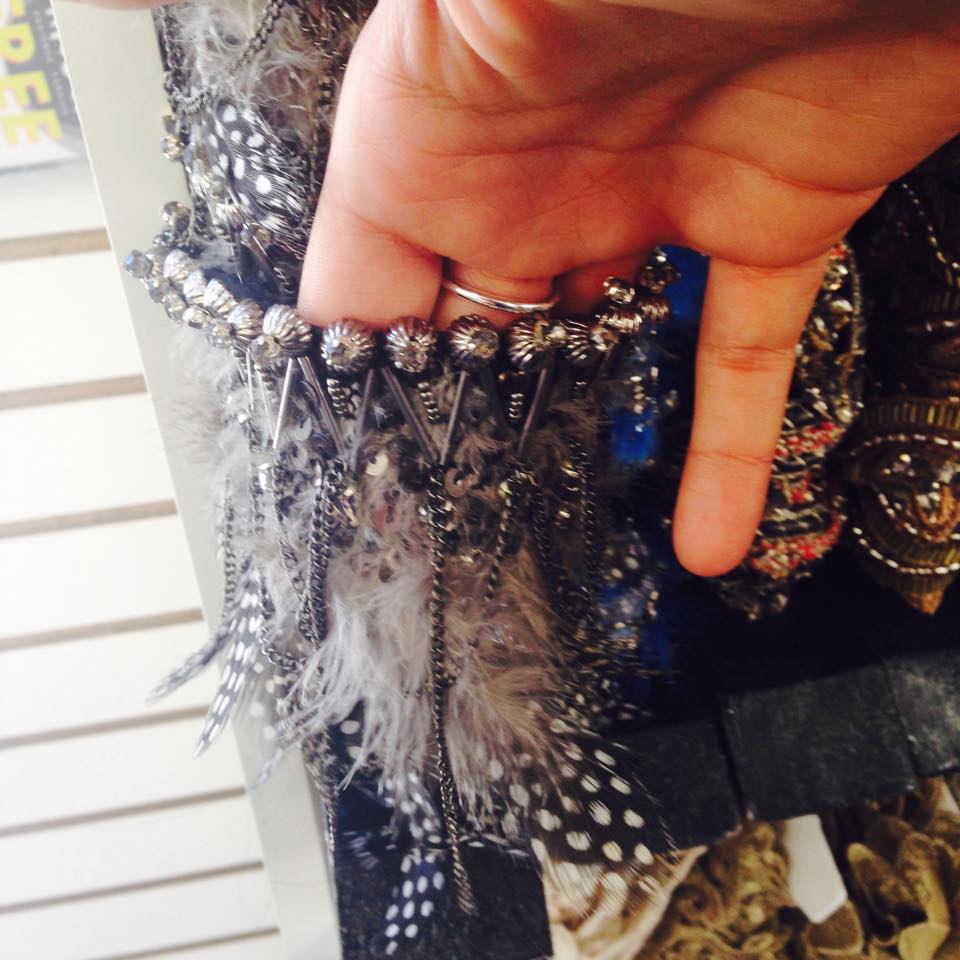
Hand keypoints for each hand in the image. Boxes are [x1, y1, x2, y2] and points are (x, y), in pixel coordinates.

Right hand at [298, 0, 959, 574]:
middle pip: (477, 337)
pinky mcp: (768, 226)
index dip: (346, 383)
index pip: (362, 286)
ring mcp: (654, 202)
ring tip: (549, 548)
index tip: (341, 474)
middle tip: (442, 526)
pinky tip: (711, 542)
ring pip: (602, 356)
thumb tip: (138, 8)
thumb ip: (385, 62)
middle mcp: (543, 175)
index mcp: (442, 126)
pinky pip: (735, 362)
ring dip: (579, 454)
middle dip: (458, 431)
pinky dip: (728, 454)